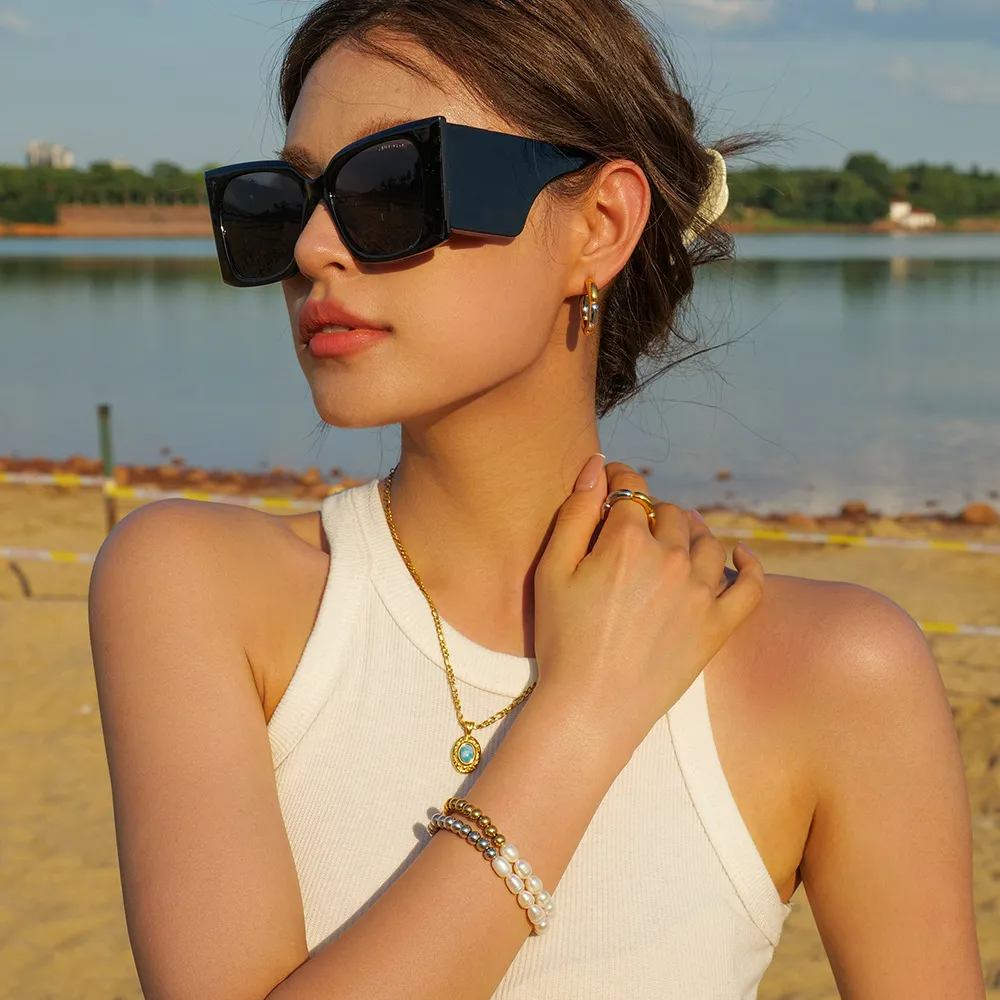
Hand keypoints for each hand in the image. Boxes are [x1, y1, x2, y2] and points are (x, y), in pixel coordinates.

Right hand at [532, 455, 763, 749]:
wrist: (591, 707)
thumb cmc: (562, 639)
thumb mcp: (552, 570)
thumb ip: (574, 512)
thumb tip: (596, 465)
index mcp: (626, 541)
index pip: (630, 491)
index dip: (617, 483)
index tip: (609, 486)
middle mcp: (669, 558)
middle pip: (669, 513)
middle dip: (651, 512)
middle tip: (633, 527)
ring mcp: (699, 592)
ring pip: (706, 541)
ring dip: (690, 532)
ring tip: (674, 538)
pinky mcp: (718, 626)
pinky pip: (751, 586)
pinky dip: (750, 566)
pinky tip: (741, 557)